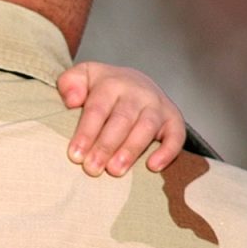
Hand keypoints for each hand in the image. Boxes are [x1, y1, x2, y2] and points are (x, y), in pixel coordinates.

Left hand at [58, 62, 185, 176]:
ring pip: (146, 128)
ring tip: (115, 171)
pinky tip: (153, 167)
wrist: (135, 81)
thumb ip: (70, 83)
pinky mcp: (174, 119)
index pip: (97, 109)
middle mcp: (137, 93)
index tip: (75, 155)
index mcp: (112, 83)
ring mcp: (157, 106)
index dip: (86, 133)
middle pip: (121, 120)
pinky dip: (167, 151)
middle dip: (106, 146)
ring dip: (130, 151)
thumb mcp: (82, 76)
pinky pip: (176, 135)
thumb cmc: (102, 87)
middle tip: (92, 168)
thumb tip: (72, 101)